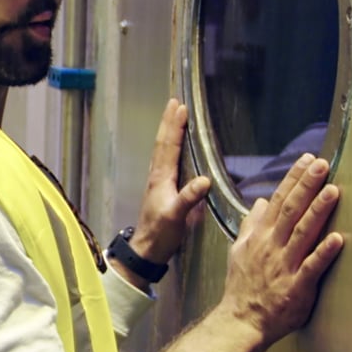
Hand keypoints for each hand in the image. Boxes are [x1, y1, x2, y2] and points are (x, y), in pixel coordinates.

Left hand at [129, 99, 211, 263]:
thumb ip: (188, 198)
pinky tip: (174, 147)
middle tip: (174, 102)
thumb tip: (205, 179)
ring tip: (173, 116)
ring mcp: (158, 181)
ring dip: (168, 131)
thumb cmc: (160, 234)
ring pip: (162, 150)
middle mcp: (157, 175)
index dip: (174, 127)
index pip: (168, 146)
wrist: (146, 250)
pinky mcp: (161, 189)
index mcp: (161, 178)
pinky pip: (166, 160)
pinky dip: (170, 147)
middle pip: (163, 143)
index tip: (180, 107)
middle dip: (169, 122)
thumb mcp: (176, 217)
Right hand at [221, 154, 342, 343]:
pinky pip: (312, 267)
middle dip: (306, 185)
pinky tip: (336, 239)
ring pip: (302, 233)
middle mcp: (272, 246)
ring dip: (317, 211)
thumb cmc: (242, 286)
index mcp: (260, 237)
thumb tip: (261, 202)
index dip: (293, 179)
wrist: (241, 320)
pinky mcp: (296, 287)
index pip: (278, 200)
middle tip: (321, 164)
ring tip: (332, 190)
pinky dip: (323, 253)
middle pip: (290, 210)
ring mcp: (284, 266)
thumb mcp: (239, 250)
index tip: (307, 160)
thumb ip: (251, 225)